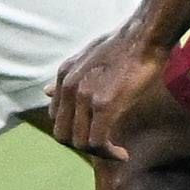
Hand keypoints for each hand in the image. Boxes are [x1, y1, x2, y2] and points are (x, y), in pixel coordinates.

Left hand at [49, 18, 170, 158]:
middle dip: (83, 146)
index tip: (95, 134)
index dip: (74, 131)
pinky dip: (109, 153)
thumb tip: (45, 91)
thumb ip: (67, 78)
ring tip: (117, 153)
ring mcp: (84, 96)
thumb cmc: (123, 45)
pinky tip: (123, 154)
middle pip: (62, 135)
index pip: (56, 118)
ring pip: (80, 142)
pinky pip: (97, 141)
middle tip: (105, 148)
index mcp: (63, 76)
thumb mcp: (87, 57)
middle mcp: (68, 87)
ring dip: (99, 153)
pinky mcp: (104, 104)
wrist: (145, 35)